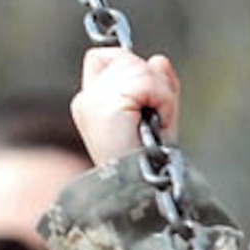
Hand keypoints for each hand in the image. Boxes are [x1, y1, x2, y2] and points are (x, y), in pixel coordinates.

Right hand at [72, 47, 181, 164]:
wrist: (146, 191)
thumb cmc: (153, 163)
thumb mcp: (159, 118)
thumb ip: (159, 85)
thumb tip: (159, 60)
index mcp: (89, 104)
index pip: (103, 57)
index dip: (130, 67)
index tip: (146, 99)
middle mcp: (86, 100)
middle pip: (126, 59)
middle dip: (153, 82)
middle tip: (159, 117)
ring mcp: (93, 102)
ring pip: (139, 66)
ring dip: (161, 93)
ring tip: (158, 123)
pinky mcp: (108, 107)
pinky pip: (148, 81)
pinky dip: (164, 99)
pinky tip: (160, 121)